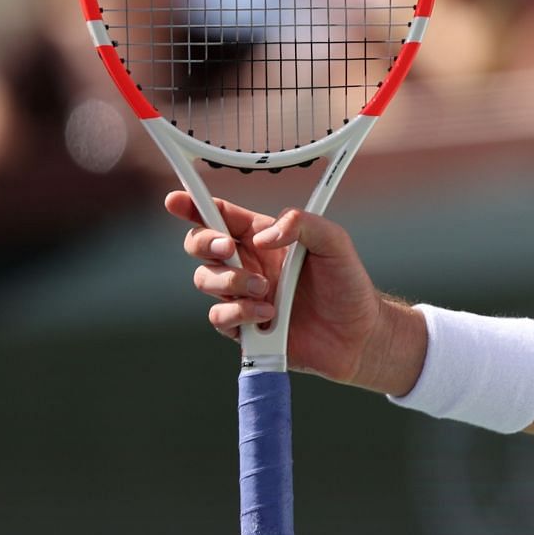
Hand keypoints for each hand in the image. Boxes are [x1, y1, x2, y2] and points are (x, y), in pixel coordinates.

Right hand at [167, 191, 421, 393]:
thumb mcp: (335, 243)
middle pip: (200, 246)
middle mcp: (249, 264)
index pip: (222, 216)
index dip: (194, 205)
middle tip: (228, 248)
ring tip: (266, 291)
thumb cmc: (347, 284)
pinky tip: (268, 315)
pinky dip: (239, 313)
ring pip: (205, 280)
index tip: (176, 200)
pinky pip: (219, 316)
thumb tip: (264, 237)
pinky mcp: (243, 327)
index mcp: (265, 238)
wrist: (358, 334)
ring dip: (231, 282)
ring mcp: (243, 296)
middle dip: (205, 243)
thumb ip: (303, 225)